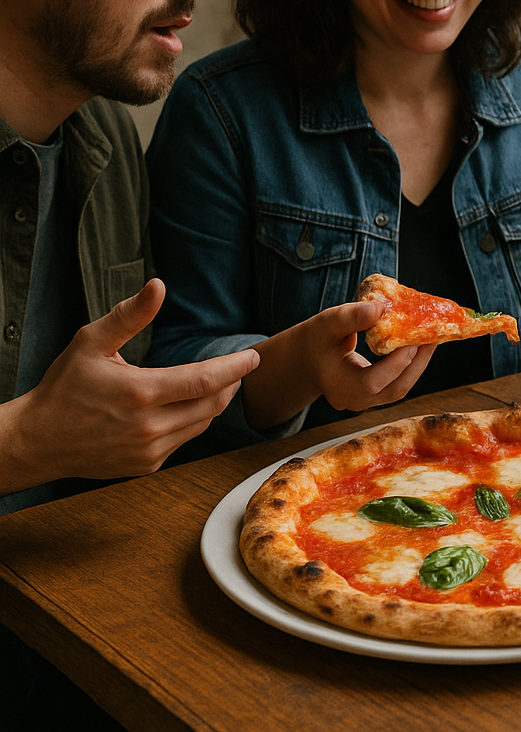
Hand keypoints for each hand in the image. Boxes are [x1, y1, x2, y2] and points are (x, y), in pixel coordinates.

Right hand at [0, 279, 258, 491]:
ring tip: (217, 383)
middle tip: (238, 368)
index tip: (253, 356)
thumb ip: (130, 315)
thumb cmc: (63, 386)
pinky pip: (184, 440)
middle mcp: (149, 426)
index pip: (205, 380)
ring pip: (202, 424)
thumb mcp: (91, 342)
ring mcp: (149, 450)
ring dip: (214, 402)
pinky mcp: (146, 466)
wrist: (35, 441)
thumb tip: (159, 286)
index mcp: (140, 392)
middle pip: (212, 404)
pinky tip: (186, 406)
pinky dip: (193, 421)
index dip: (235, 367)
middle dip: (230, 383)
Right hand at [241, 299, 435, 427]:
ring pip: (401, 388)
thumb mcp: (326, 324)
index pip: (372, 382)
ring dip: (419, 363)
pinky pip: (399, 382)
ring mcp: (367, 402)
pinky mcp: (377, 395)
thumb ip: (350, 317)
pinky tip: (421, 344)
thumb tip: (380, 308)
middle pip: (395, 389)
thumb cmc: (315, 340)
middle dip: (417, 362)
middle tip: (433, 336)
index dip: (396, 363)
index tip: (413, 339)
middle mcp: (355, 401)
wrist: (306, 359)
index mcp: (338, 387)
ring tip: (432, 338)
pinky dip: (411, 364)